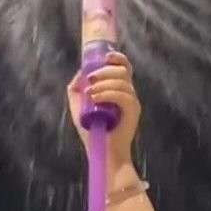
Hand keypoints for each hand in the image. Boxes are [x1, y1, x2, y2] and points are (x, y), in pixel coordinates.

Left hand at [67, 51, 140, 170]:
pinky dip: (108, 94)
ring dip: (104, 84)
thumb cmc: (92, 133)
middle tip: (90, 79)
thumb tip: (79, 74)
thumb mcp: (79, 108)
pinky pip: (124, 96)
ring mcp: (133, 102)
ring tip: (90, 94)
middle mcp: (128, 93)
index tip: (105, 56)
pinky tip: (96, 99)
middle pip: (123, 71)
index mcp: (118, 90)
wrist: (102, 154)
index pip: (124, 67)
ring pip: (123, 82)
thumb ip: (76, 91)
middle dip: (105, 71)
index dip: (117, 58)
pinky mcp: (134, 111)